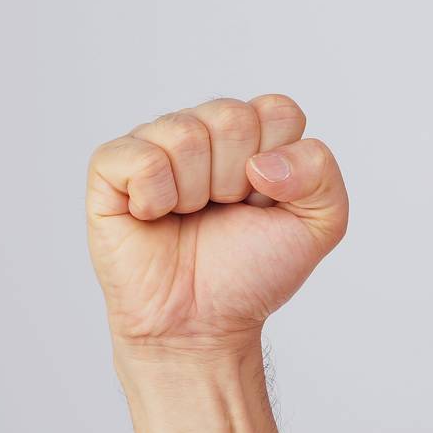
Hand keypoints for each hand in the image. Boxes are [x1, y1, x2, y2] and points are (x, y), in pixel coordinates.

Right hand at [85, 94, 348, 356]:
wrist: (204, 323)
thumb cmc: (255, 269)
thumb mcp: (321, 223)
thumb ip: (321, 172)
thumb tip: (262, 161)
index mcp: (255, 135)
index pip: (278, 110)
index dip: (280, 163)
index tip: (267, 200)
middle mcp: (204, 130)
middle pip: (232, 117)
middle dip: (237, 179)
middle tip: (225, 210)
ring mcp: (156, 145)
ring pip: (186, 134)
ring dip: (197, 192)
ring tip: (190, 216)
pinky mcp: (111, 169)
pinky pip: (139, 157)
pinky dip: (155, 197)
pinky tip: (154, 216)